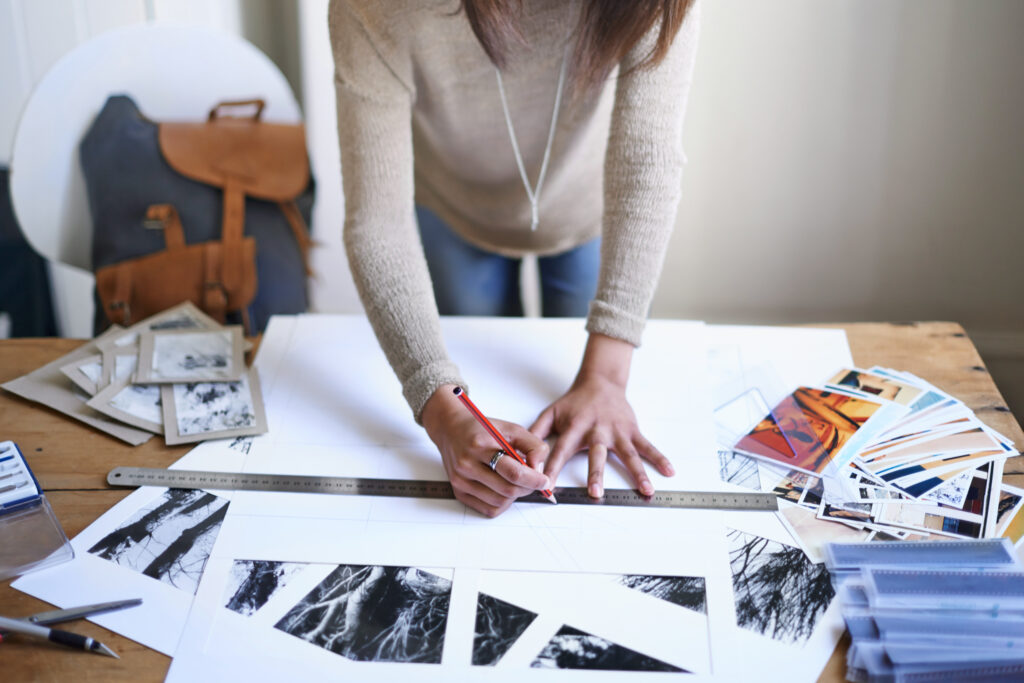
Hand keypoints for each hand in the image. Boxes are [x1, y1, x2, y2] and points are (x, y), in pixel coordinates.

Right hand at [422, 384, 550, 516]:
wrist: (450, 429)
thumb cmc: (481, 428)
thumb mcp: (511, 428)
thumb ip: (532, 445)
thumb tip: (540, 469)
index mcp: (480, 445)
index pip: (513, 472)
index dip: (533, 479)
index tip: (544, 480)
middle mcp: (467, 464)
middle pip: (507, 490)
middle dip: (527, 488)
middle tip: (534, 480)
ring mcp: (460, 480)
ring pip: (499, 501)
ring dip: (515, 495)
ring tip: (516, 481)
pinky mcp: (458, 491)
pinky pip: (488, 509)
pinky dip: (502, 503)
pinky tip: (504, 489)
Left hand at [530, 334, 673, 497]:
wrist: (600, 381)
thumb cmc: (574, 402)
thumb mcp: (551, 413)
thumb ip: (536, 434)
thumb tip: (519, 455)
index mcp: (574, 428)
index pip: (560, 451)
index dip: (552, 468)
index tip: (547, 486)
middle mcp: (596, 430)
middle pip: (596, 455)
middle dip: (595, 474)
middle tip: (595, 493)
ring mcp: (616, 431)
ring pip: (627, 454)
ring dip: (637, 472)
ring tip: (645, 490)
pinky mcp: (631, 430)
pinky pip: (647, 446)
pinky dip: (659, 458)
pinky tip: (669, 471)